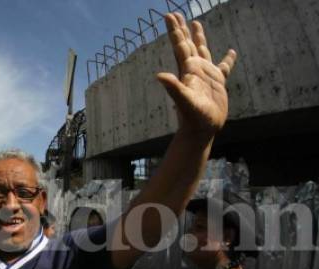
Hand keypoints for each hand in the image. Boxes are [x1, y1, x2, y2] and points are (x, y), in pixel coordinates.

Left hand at [158, 13, 236, 135]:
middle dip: (182, 29)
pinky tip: (231, 52)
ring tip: (195, 22)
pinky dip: (227, 59)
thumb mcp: (184, 101)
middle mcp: (195, 70)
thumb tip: (160, 76)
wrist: (202, 131)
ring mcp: (206, 76)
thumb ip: (174, 88)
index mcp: (187, 70)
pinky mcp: (218, 84)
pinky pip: (224, 67)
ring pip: (202, 51)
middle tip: (175, 14)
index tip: (169, 15)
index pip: (180, 46)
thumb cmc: (193, 118)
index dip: (175, 31)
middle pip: (187, 45)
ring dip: (198, 37)